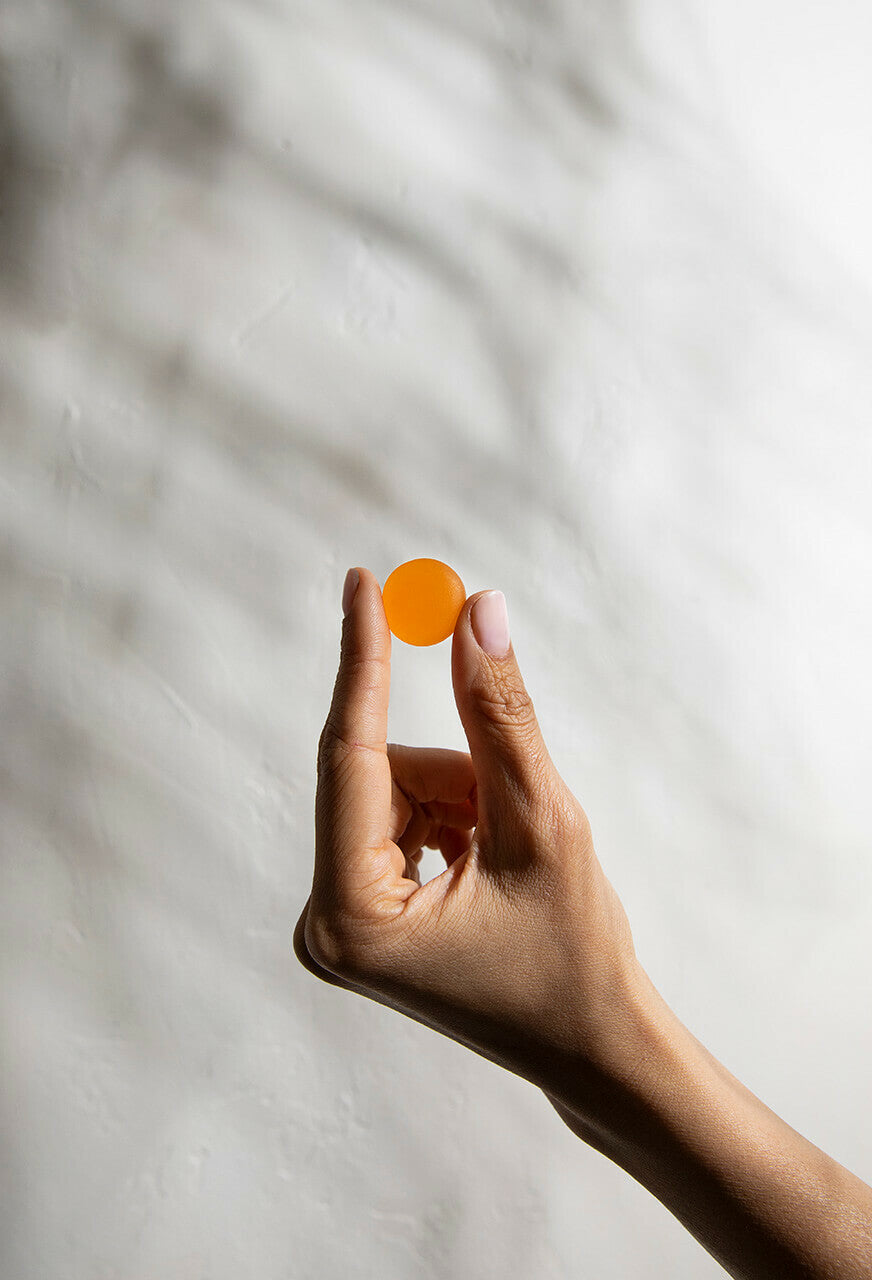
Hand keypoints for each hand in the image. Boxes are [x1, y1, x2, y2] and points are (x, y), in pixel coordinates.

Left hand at [294, 568, 643, 1104]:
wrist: (594, 1046)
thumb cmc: (576, 953)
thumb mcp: (542, 820)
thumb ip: (500, 712)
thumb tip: (475, 610)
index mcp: (351, 916)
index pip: (351, 756)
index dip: (364, 660)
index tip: (362, 580)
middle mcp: (324, 924)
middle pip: (382, 777)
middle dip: (459, 774)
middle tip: (515, 811)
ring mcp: (338, 923)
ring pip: (397, 792)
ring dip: (465, 798)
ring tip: (512, 859)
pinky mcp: (361, 916)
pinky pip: (400, 819)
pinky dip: (455, 818)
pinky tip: (491, 870)